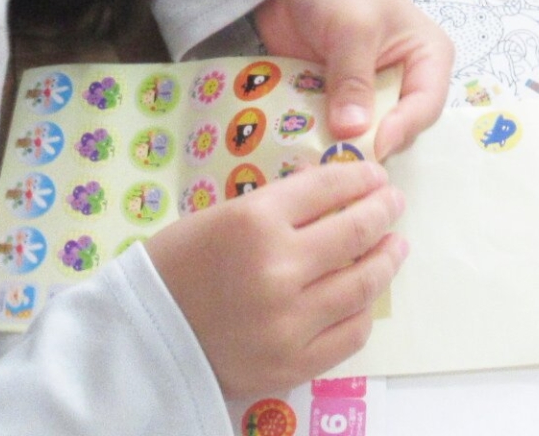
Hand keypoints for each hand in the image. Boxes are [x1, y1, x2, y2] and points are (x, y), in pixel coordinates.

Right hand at [144, 160, 407, 396]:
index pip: (329, 187)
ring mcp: (290, 321)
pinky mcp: (294, 363)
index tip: (375, 175)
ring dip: (386, 259)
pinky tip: (365, 296)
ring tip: (395, 246)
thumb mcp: (222, 217)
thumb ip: (279, 209)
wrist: (144, 338)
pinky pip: (351, 333)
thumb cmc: (176, 268)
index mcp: (254, 221)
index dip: (360, 177)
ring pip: (363, 284)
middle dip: (383, 210)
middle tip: (393, 202)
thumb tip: (338, 195)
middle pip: (355, 230)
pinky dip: (363, 310)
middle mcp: (279, 268)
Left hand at [253, 0, 450, 157]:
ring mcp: (368, 95)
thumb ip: (354, 80)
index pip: (426, 106)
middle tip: (339, 157)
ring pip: (362, 137)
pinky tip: (299, 146)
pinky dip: (317, 139)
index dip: (401, 129)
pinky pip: (332, 131)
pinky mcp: (337, 102)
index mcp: (428, 59)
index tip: (373, 145)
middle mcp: (404, 82)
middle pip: (395, 130)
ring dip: (339, 146)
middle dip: (368, 144)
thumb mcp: (353, 27)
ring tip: (317, 156)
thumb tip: (352, 132)